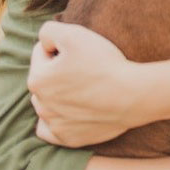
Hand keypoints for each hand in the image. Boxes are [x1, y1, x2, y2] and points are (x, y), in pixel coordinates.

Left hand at [27, 21, 138, 146]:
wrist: (132, 94)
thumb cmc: (103, 63)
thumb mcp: (74, 34)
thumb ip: (48, 31)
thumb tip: (44, 42)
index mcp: (38, 78)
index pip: (42, 52)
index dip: (62, 46)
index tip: (81, 50)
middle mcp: (40, 104)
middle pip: (45, 77)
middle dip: (58, 70)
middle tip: (85, 66)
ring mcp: (54, 124)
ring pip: (48, 101)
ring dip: (60, 92)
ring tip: (86, 85)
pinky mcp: (68, 138)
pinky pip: (52, 128)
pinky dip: (59, 118)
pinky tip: (73, 109)